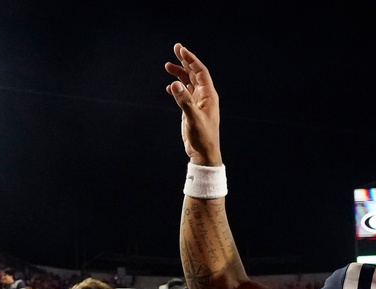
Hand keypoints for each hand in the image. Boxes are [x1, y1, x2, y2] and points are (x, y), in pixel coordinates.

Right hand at [165, 43, 221, 165]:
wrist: (203, 154)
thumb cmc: (202, 137)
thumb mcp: (193, 118)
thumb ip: (184, 101)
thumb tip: (175, 84)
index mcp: (208, 96)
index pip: (200, 72)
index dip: (191, 60)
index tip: (181, 50)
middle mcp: (204, 97)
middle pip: (194, 74)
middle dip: (185, 61)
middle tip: (175, 48)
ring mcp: (198, 103)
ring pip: (188, 83)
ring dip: (179, 74)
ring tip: (167, 66)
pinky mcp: (191, 110)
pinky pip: (184, 94)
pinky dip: (177, 88)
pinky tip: (170, 87)